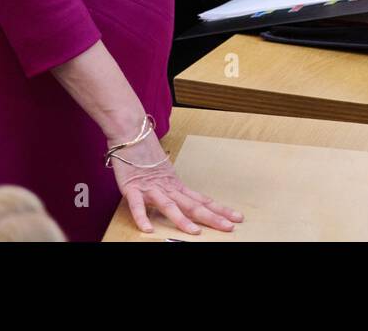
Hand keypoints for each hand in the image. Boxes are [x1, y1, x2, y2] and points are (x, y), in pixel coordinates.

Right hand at [112, 128, 242, 235]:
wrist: (130, 135)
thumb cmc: (146, 154)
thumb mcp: (165, 173)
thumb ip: (175, 189)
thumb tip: (189, 201)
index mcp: (177, 185)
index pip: (202, 200)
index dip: (219, 210)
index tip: (236, 218)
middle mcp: (167, 188)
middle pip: (192, 205)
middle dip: (211, 217)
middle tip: (228, 227)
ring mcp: (151, 188)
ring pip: (169, 206)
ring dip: (182, 219)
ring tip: (195, 232)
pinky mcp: (132, 188)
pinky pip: (137, 205)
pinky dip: (142, 217)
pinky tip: (148, 229)